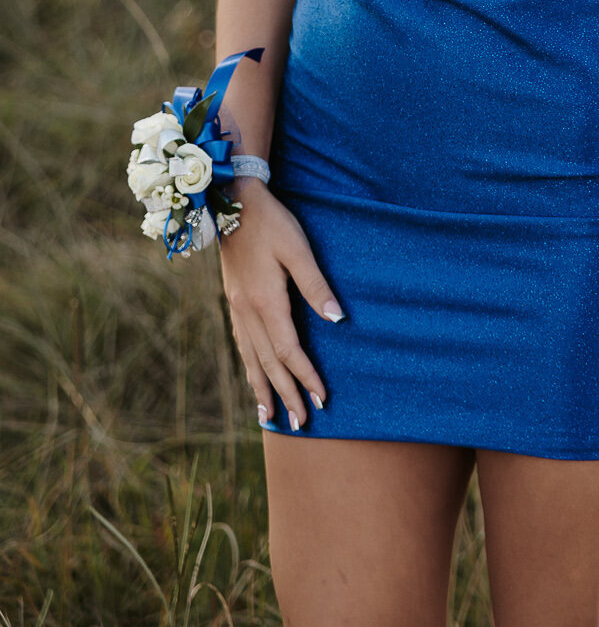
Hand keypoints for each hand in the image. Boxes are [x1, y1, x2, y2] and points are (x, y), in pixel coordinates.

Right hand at [220, 180, 343, 431]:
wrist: (233, 202)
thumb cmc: (272, 223)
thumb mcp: (298, 250)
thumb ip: (317, 286)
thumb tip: (338, 320)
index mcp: (266, 303)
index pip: (289, 352)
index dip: (306, 377)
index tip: (322, 400)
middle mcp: (247, 312)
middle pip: (268, 364)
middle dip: (285, 394)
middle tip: (299, 424)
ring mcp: (237, 308)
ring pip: (251, 359)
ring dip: (263, 389)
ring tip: (270, 417)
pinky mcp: (234, 301)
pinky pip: (242, 345)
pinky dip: (249, 367)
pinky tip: (253, 377)